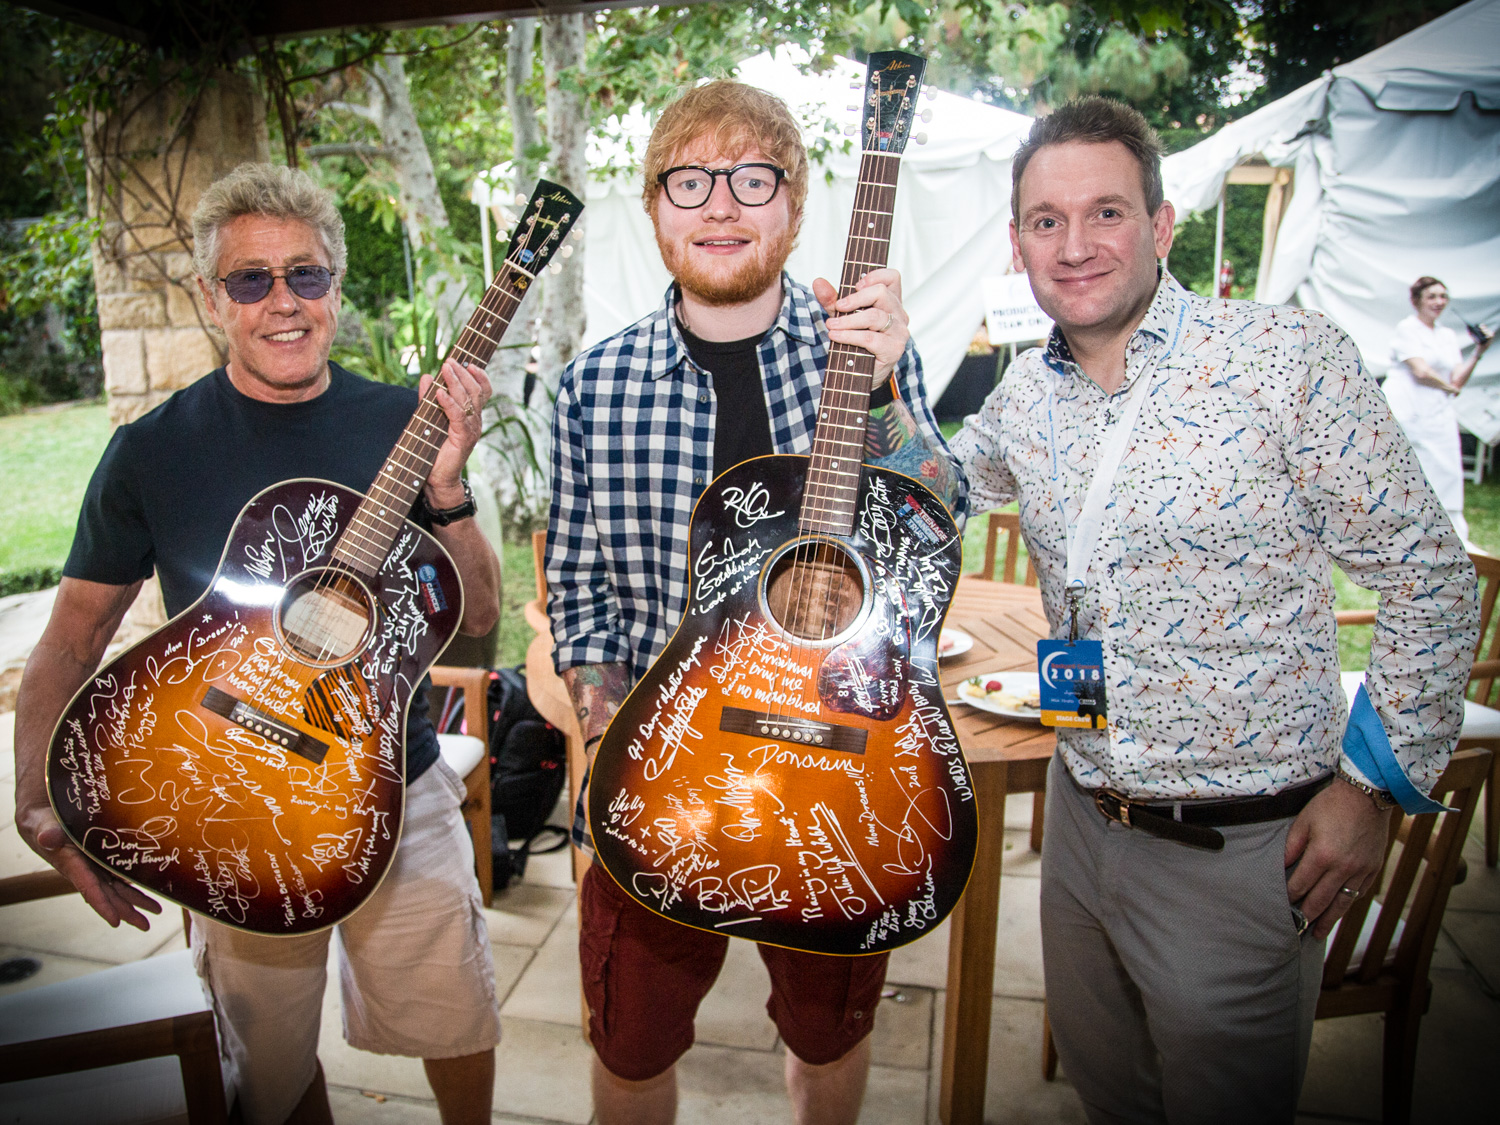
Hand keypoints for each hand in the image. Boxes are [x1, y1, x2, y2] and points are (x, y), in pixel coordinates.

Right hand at [16, 802, 160, 930]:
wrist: (44, 822)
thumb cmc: (43, 824)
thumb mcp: (44, 826)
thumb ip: (48, 833)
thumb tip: (47, 838)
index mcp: (73, 866)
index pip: (89, 889)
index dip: (102, 905)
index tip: (115, 922)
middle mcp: (86, 872)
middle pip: (109, 896)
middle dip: (126, 912)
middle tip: (146, 926)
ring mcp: (96, 868)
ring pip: (118, 889)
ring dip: (136, 901)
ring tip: (156, 911)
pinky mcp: (103, 860)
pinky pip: (121, 876)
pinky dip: (134, 886)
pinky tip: (149, 893)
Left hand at [421, 358, 491, 508]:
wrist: (436, 478)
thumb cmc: (434, 449)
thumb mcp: (429, 417)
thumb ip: (428, 398)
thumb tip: (426, 376)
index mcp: (472, 416)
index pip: (483, 391)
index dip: (479, 375)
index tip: (468, 361)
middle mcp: (475, 421)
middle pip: (476, 391)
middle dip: (463, 373)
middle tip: (450, 361)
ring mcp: (471, 429)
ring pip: (469, 400)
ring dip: (456, 382)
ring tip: (445, 369)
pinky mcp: (463, 438)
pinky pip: (458, 416)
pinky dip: (448, 402)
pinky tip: (439, 393)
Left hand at [812, 268, 909, 388]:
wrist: (863, 374)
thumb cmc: (857, 340)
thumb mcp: (843, 316)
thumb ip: (832, 299)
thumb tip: (818, 282)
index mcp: (891, 301)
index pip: (892, 277)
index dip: (875, 275)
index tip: (856, 285)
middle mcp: (899, 314)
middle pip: (881, 293)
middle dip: (855, 298)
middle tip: (838, 306)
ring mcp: (899, 332)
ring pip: (874, 317)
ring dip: (848, 320)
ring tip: (831, 325)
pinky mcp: (893, 349)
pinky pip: (870, 338)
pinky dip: (849, 336)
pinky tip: (836, 336)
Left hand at [1284, 777, 1392, 937]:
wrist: (1367, 795)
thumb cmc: (1331, 804)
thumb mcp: (1304, 821)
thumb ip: (1292, 846)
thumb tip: (1281, 866)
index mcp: (1322, 856)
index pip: (1301, 885)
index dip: (1290, 897)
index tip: (1281, 906)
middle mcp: (1343, 868)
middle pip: (1321, 900)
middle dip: (1307, 916)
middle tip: (1295, 929)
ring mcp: (1360, 870)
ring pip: (1342, 902)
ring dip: (1329, 920)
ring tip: (1317, 933)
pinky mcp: (1373, 869)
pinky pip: (1359, 893)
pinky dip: (1347, 905)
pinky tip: (1339, 912)